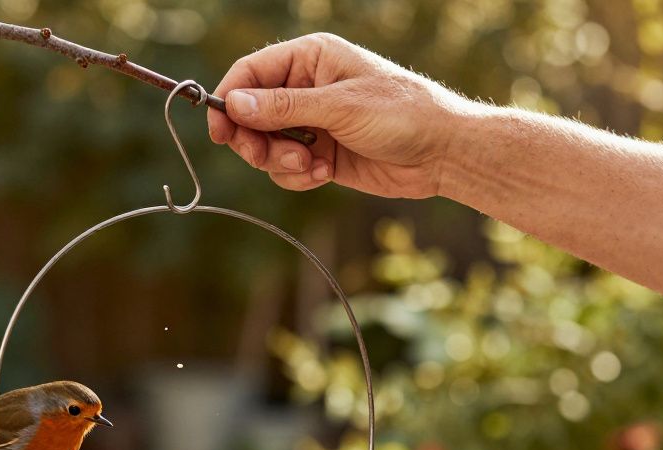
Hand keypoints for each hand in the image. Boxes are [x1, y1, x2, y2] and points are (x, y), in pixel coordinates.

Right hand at [207, 33, 470, 198]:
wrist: (442, 152)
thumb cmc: (401, 114)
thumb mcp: (340, 107)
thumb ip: (284, 107)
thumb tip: (234, 103)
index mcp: (309, 59)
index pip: (250, 74)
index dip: (228, 101)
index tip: (221, 133)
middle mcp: (305, 87)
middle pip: (249, 114)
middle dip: (256, 141)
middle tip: (270, 158)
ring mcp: (310, 122)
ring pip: (264, 146)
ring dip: (281, 162)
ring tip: (313, 167)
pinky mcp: (318, 153)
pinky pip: (285, 169)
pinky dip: (298, 177)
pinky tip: (326, 174)